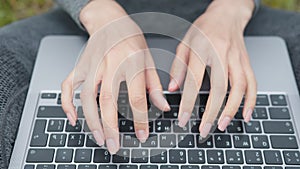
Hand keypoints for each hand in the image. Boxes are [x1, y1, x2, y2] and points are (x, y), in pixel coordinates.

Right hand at [61, 0, 169, 153]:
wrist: (110, 20)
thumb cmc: (131, 39)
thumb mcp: (149, 59)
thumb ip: (154, 85)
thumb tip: (162, 107)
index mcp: (132, 62)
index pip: (137, 97)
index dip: (140, 120)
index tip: (142, 135)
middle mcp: (110, 64)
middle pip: (108, 100)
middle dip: (110, 127)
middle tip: (113, 146)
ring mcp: (92, 65)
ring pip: (86, 96)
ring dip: (91, 120)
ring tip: (98, 138)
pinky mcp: (79, 66)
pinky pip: (67, 85)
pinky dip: (67, 103)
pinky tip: (73, 118)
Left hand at [169, 0, 256, 137]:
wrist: (226, 15)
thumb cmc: (204, 28)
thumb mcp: (184, 43)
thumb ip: (178, 66)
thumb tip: (173, 88)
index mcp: (202, 49)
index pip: (194, 80)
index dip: (188, 102)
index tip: (183, 118)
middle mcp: (221, 54)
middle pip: (219, 88)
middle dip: (211, 112)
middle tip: (204, 129)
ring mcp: (237, 59)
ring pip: (239, 87)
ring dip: (232, 109)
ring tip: (223, 125)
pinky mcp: (247, 62)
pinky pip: (253, 83)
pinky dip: (251, 101)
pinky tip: (246, 114)